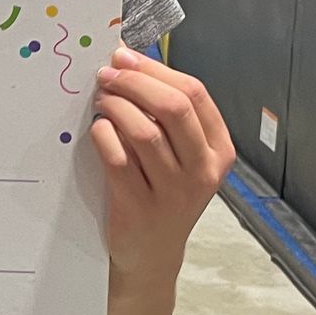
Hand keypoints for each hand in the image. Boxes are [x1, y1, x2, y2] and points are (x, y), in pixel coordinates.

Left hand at [90, 50, 233, 314]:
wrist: (151, 257)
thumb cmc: (162, 195)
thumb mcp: (182, 158)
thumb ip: (167, 116)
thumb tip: (131, 60)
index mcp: (218, 151)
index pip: (194, 94)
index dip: (155, 69)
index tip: (124, 57)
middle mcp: (202, 171)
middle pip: (173, 107)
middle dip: (135, 82)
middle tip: (106, 74)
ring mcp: (173, 193)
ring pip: (143, 131)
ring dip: (115, 106)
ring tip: (100, 101)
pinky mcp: (140, 209)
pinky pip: (117, 160)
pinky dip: (103, 136)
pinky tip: (97, 130)